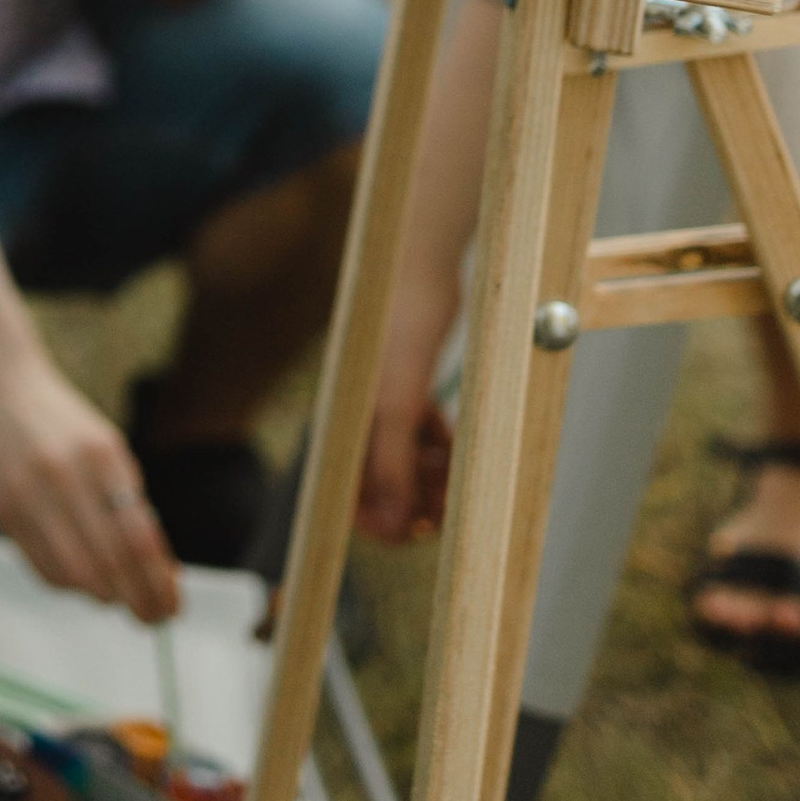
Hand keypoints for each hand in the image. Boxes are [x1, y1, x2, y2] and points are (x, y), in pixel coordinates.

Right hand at [0, 352, 181, 622]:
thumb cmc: (62, 424)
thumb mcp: (107, 448)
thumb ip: (131, 504)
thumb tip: (162, 574)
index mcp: (100, 454)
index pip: (138, 538)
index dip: (159, 583)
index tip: (173, 606)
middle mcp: (63, 476)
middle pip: (108, 565)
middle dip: (137, 601)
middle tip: (153, 616)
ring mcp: (27, 495)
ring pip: (74, 575)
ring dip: (104, 595)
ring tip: (120, 595)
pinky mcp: (2, 513)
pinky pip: (43, 569)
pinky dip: (70, 584)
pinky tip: (84, 578)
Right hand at [356, 347, 453, 543]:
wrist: (424, 267)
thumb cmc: (401, 328)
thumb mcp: (399, 406)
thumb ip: (394, 466)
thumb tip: (396, 524)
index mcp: (342, 422)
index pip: (346, 493)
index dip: (376, 520)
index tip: (412, 533)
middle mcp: (359, 418)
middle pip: (381, 484)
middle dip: (413, 503)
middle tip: (447, 510)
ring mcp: (384, 404)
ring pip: (406, 464)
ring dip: (432, 480)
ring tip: (456, 481)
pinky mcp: (409, 389)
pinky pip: (423, 437)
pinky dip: (441, 449)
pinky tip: (455, 445)